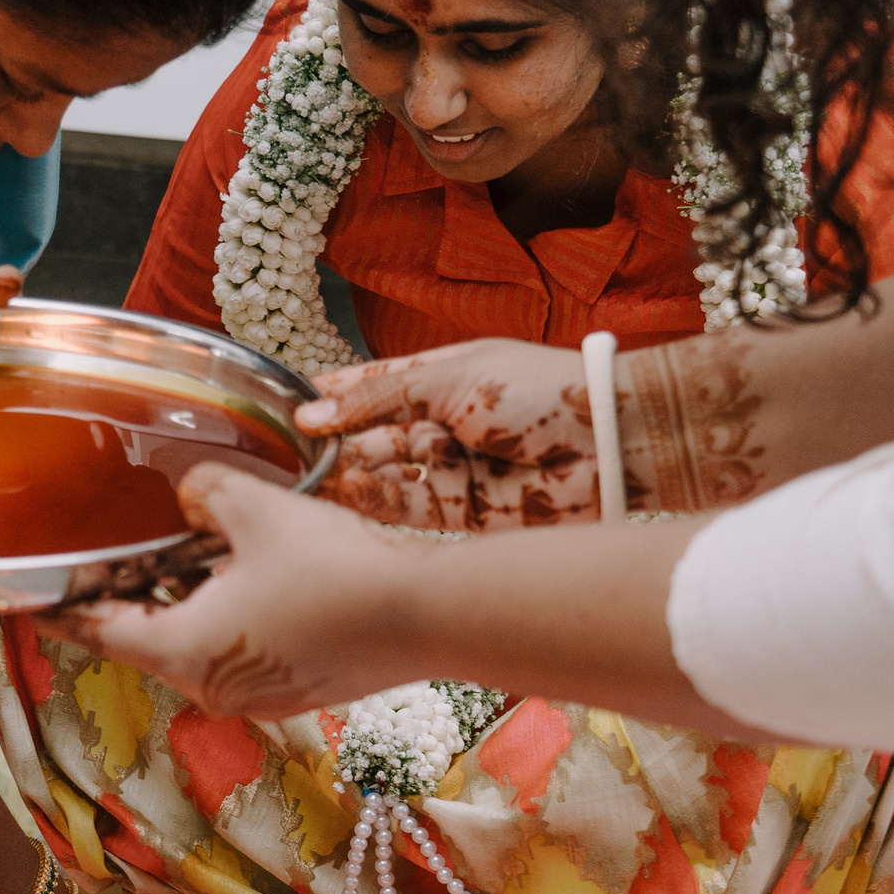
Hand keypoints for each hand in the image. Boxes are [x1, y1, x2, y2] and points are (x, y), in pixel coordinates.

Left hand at [37, 464, 424, 718]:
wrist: (425, 615)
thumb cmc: (335, 567)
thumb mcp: (256, 508)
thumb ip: (205, 492)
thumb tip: (192, 491)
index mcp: (185, 650)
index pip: (103, 632)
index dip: (65, 613)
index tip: (35, 605)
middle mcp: (214, 687)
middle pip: (150, 642)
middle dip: (129, 603)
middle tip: (111, 568)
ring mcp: (259, 696)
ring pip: (199, 649)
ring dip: (185, 609)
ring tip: (184, 562)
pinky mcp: (298, 689)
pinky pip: (242, 654)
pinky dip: (229, 622)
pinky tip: (247, 581)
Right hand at [296, 339, 602, 530]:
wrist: (608, 441)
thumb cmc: (541, 390)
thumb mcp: (451, 376)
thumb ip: (379, 397)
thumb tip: (314, 414)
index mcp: (440, 381)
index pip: (371, 388)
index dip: (331, 398)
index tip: (285, 408)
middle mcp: (438, 427)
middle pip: (370, 438)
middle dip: (334, 444)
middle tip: (292, 453)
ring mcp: (448, 472)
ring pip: (382, 478)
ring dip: (349, 475)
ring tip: (315, 475)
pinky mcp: (460, 516)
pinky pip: (405, 510)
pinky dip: (375, 502)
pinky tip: (347, 493)